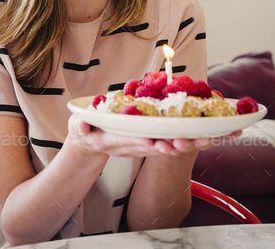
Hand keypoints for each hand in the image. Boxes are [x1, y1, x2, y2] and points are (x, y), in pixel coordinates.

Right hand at [68, 115, 210, 157]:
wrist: (91, 141)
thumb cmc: (86, 128)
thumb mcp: (78, 125)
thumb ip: (80, 125)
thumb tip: (82, 126)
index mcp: (109, 140)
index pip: (125, 141)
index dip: (138, 142)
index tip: (151, 141)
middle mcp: (126, 147)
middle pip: (148, 147)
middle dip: (165, 146)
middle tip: (181, 143)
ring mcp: (136, 147)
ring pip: (160, 147)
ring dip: (178, 145)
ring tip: (196, 140)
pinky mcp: (145, 144)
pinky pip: (164, 143)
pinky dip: (179, 141)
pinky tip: (196, 136)